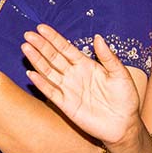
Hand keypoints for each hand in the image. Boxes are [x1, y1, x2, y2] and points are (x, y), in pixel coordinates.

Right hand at [23, 25, 140, 143]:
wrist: (124, 124)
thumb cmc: (125, 98)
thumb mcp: (120, 74)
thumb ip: (108, 57)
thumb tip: (97, 37)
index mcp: (86, 65)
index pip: (66, 48)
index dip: (54, 38)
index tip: (41, 28)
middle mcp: (74, 75)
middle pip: (54, 57)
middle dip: (41, 45)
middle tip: (28, 34)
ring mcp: (68, 89)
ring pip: (48, 72)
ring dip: (37, 60)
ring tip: (26, 48)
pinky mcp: (66, 105)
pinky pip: (51, 92)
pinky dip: (41, 83)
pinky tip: (31, 74)